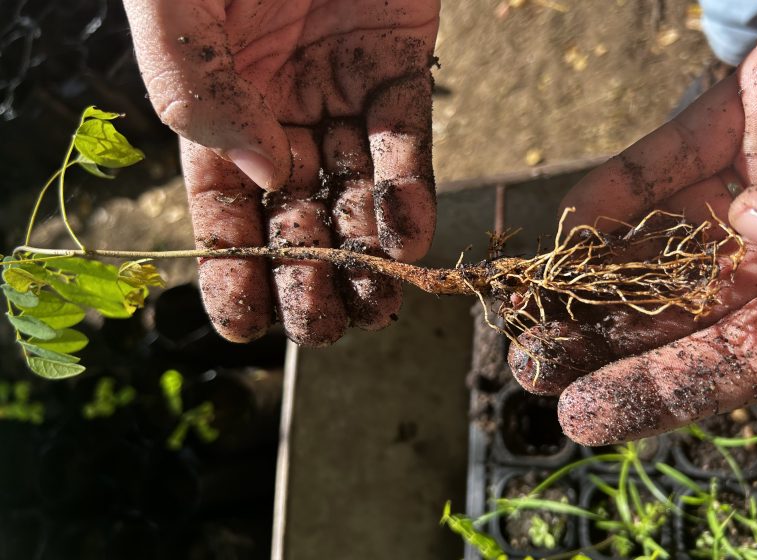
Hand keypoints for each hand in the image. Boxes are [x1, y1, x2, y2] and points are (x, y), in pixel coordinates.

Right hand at [122, 0, 438, 343]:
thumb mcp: (175, 4)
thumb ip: (196, 89)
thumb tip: (260, 173)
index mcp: (216, 101)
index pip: (222, 205)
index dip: (232, 268)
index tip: (246, 328)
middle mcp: (279, 105)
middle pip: (296, 210)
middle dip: (309, 274)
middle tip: (322, 331)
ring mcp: (341, 88)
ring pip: (358, 189)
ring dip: (368, 254)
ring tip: (377, 310)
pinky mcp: (401, 63)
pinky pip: (409, 138)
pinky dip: (410, 191)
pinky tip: (406, 242)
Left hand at [508, 0, 756, 444]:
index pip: (752, 358)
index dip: (665, 389)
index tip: (584, 418)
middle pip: (693, 304)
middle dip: (611, 337)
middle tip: (533, 366)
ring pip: (670, 236)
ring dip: (599, 271)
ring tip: (528, 305)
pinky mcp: (750, 109)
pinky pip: (673, 157)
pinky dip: (621, 188)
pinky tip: (571, 224)